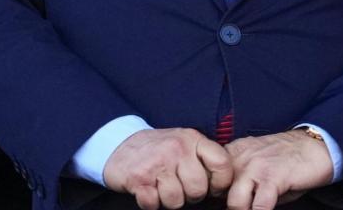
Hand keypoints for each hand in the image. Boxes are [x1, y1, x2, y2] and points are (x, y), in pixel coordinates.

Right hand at [103, 128, 232, 209]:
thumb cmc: (159, 150)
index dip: (221, 183)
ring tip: (162, 188)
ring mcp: (157, 162)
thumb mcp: (185, 144)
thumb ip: (204, 158)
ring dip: (168, 200)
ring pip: (176, 200)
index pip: (222, 164)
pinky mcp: (138, 178)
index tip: (213, 189)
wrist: (119, 144)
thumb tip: (224, 187)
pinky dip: (150, 203)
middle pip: (198, 189)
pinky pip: (153, 204)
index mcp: (192, 139)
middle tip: (179, 187)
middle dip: (190, 196)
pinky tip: (148, 190)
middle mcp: (176, 148)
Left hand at [223, 130, 334, 209]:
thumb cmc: (288, 161)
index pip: (210, 176)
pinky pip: (259, 205)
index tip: (219, 203)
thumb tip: (229, 206)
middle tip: (241, 208)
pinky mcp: (274, 177)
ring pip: (235, 201)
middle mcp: (241, 157)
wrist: (316, 147)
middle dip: (227, 207)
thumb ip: (241, 181)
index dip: (214, 195)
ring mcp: (257, 167)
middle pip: (218, 191)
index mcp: (235, 152)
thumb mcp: (259, 166)